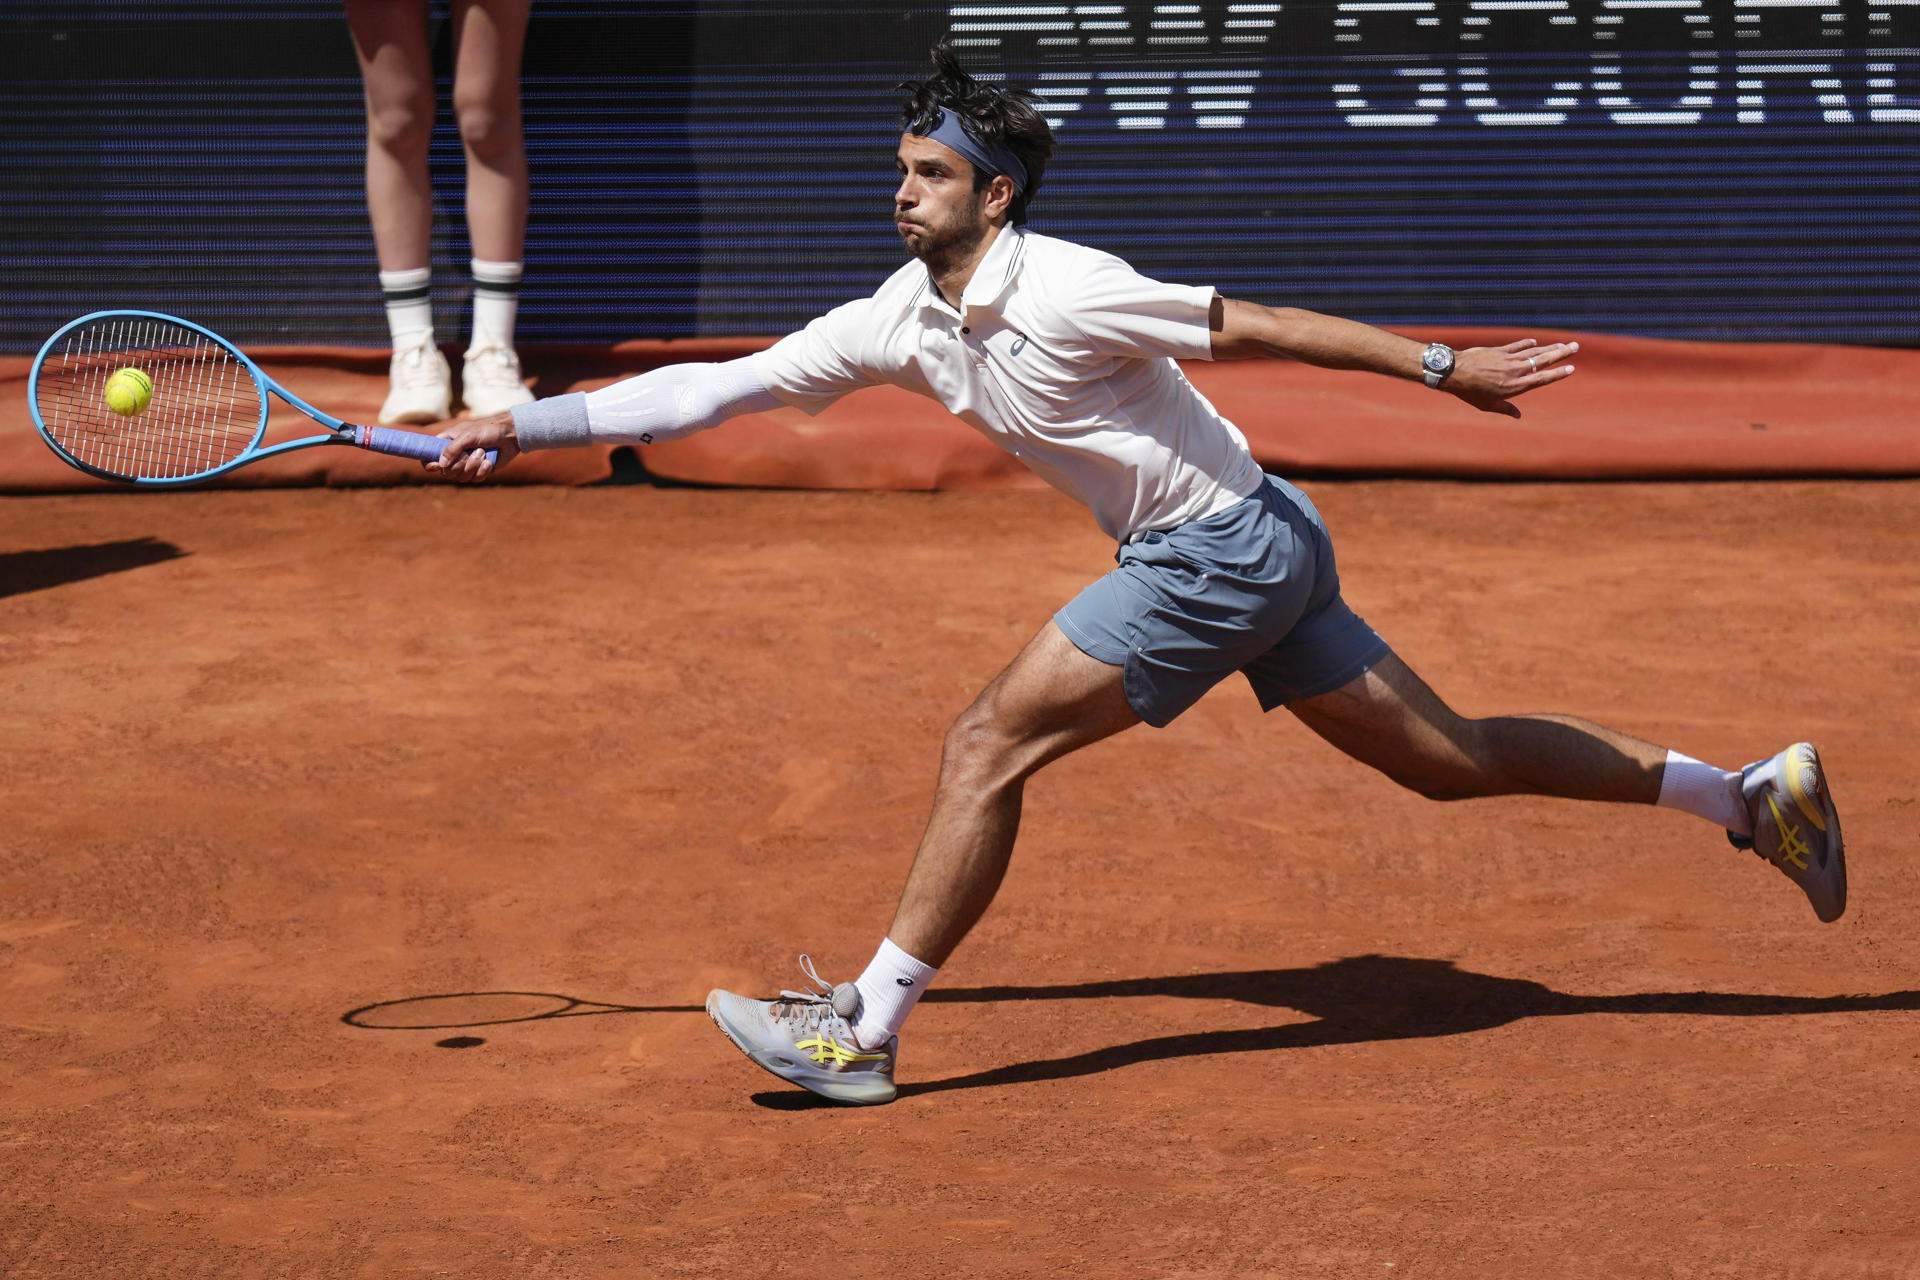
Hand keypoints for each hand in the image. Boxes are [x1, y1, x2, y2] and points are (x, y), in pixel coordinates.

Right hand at [425, 411, 518, 482]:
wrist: (510, 435)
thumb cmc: (488, 430)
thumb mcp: (468, 435)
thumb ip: (453, 448)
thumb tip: (440, 464)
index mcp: (446, 443)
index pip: (429, 457)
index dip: (429, 464)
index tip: (435, 466)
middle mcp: (454, 455)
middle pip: (446, 472)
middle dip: (459, 465)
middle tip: (470, 454)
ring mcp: (467, 464)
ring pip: (461, 478)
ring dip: (473, 466)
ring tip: (483, 453)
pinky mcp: (479, 471)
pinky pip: (475, 479)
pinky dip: (482, 471)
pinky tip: (489, 462)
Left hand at [1443, 338, 1577, 418]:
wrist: (1454, 372)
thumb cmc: (1470, 392)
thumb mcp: (1488, 405)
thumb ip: (1505, 409)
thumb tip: (1518, 416)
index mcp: (1515, 387)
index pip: (1542, 378)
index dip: (1557, 374)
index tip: (1571, 368)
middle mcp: (1515, 371)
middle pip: (1543, 360)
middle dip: (1561, 353)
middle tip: (1575, 346)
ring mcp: (1508, 359)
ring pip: (1534, 351)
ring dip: (1550, 347)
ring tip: (1564, 343)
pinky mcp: (1499, 350)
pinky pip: (1517, 346)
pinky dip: (1526, 344)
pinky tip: (1535, 342)